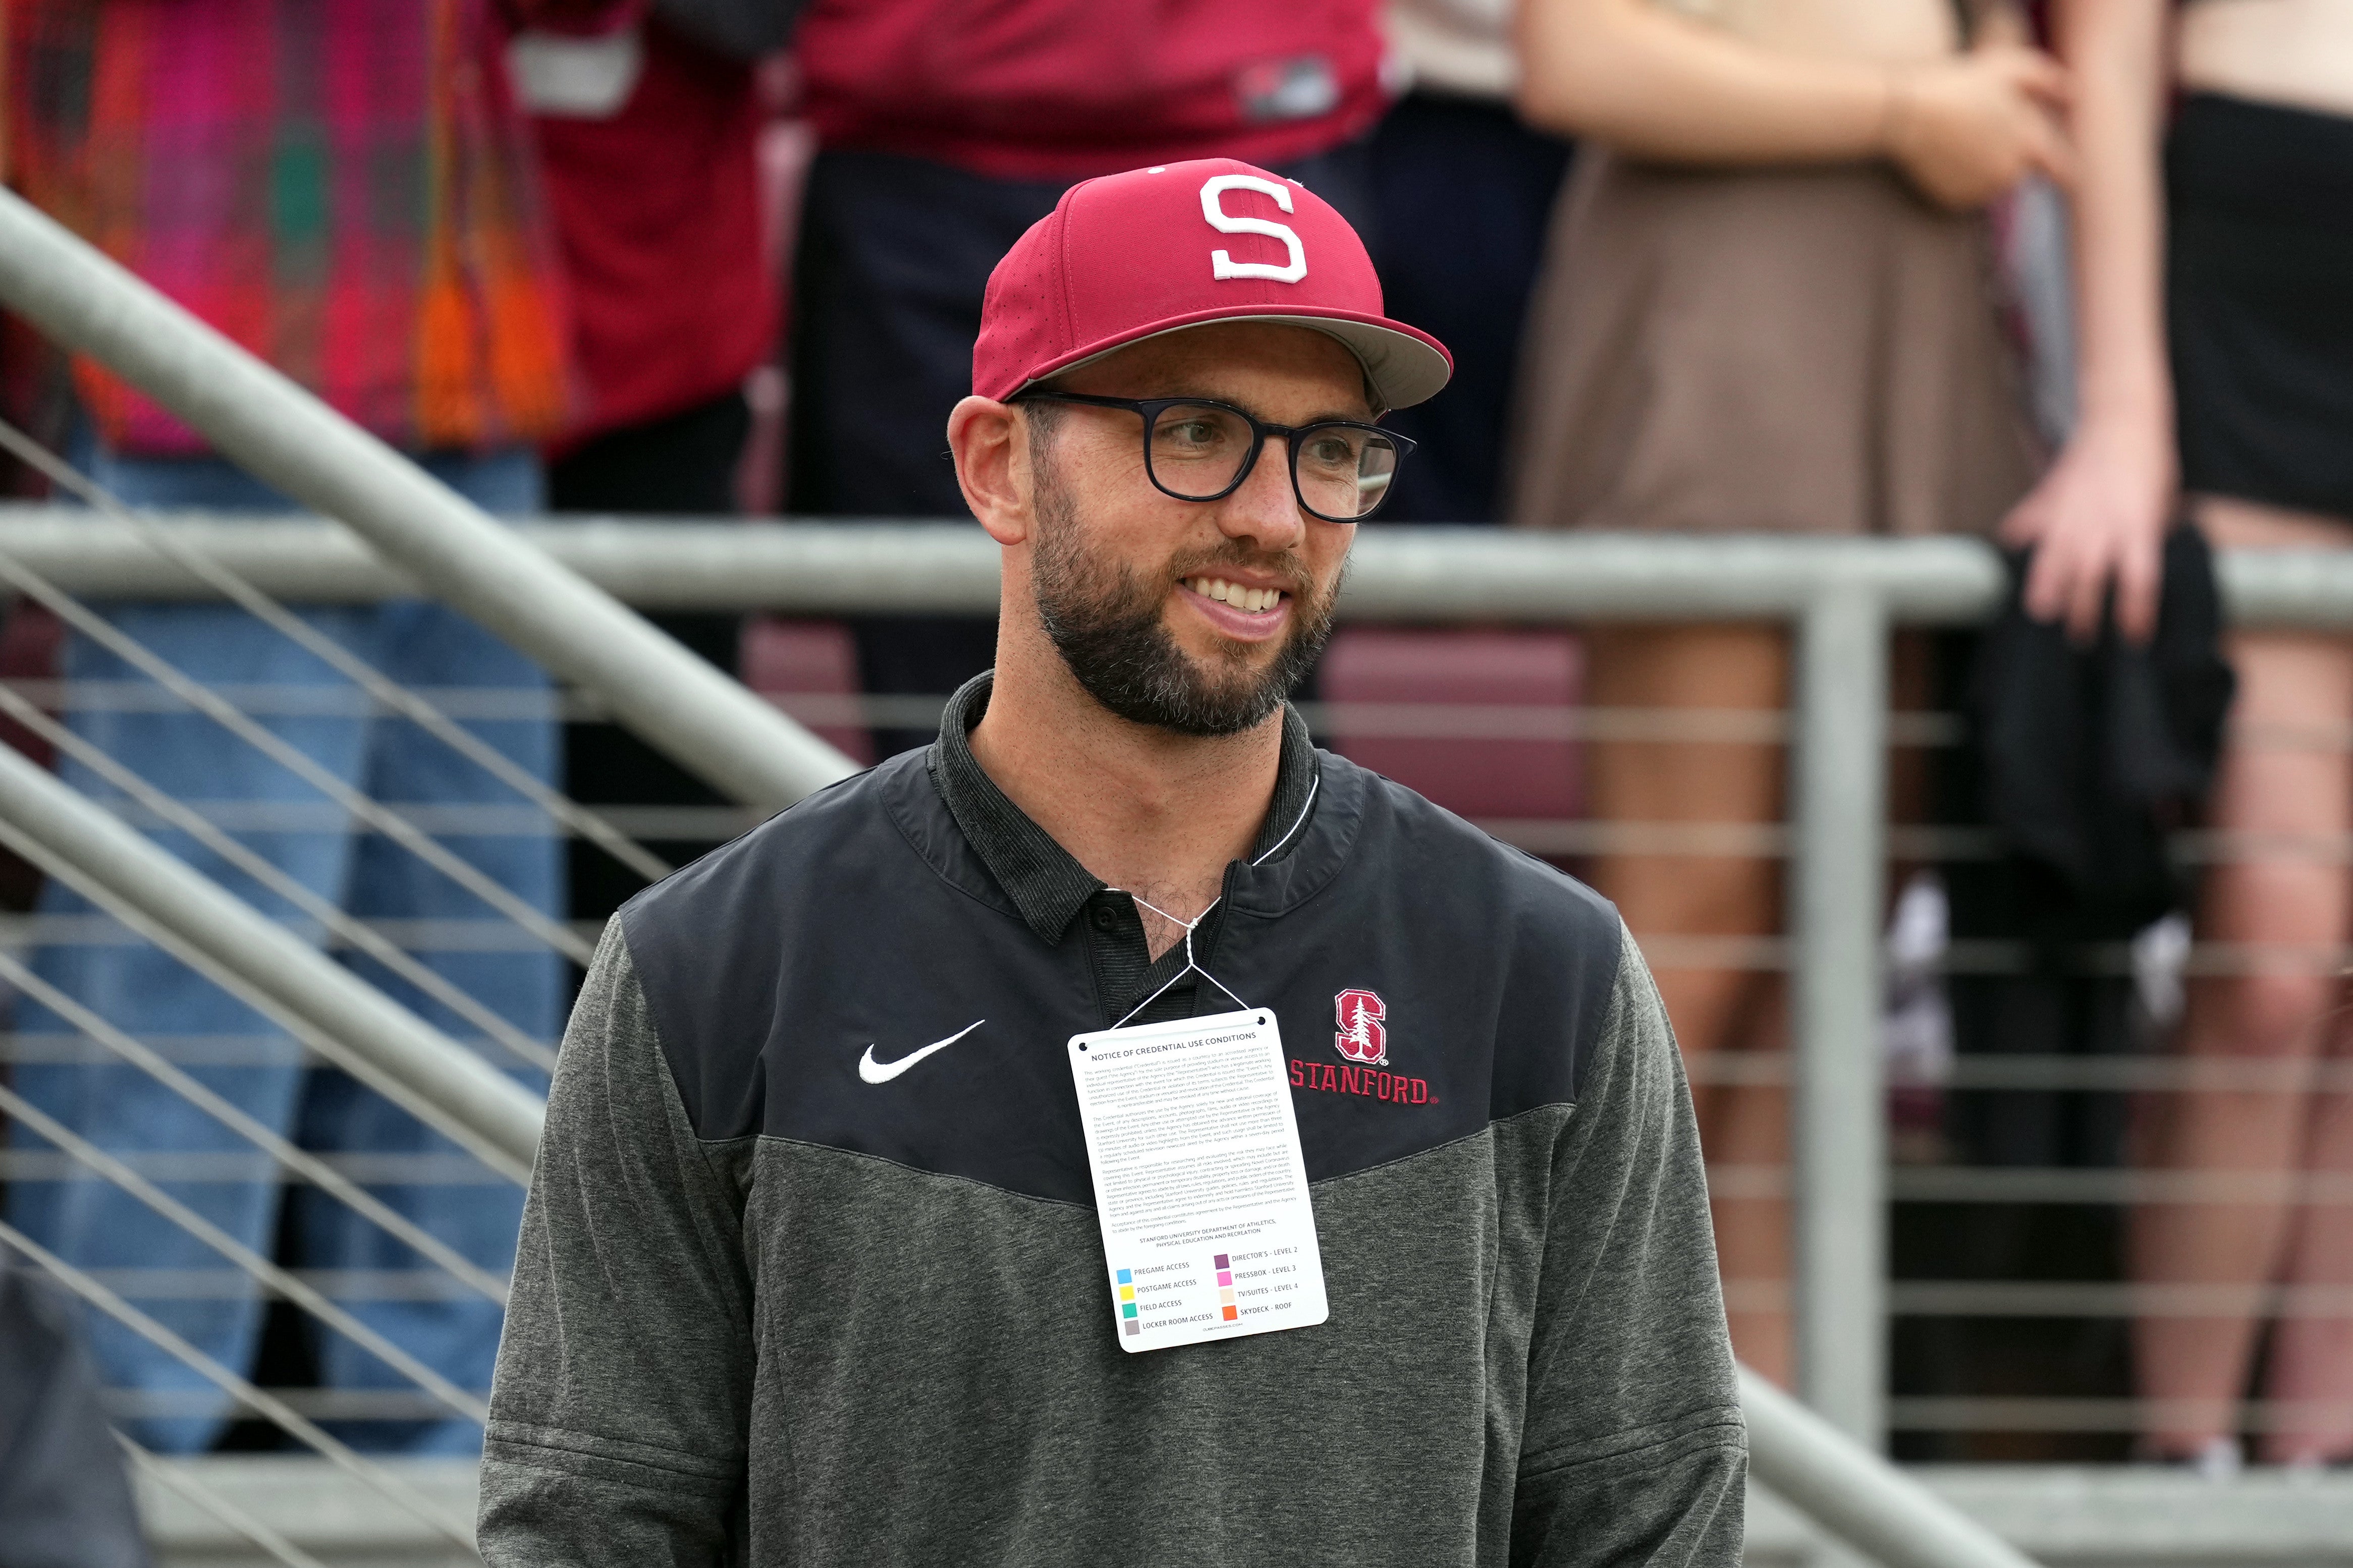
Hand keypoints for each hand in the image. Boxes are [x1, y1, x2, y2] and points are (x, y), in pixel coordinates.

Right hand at [1882, 45, 2072, 210]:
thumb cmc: (1961, 85)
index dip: (2066, 173)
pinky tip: (1943, 158)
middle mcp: (2010, 174)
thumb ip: (2050, 82)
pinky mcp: (1954, 202)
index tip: (2069, 179)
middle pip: (2017, 173)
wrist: (1908, 113)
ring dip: (1982, 170)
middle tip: (1979, 135)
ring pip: (1991, 184)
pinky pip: (1965, 194)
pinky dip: (1958, 180)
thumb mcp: (2011, 69)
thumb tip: (2074, 97)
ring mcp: (1981, 191)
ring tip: (1957, 142)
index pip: (2062, 171)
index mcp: (2030, 144)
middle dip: (2006, 159)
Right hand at [1999, 415, 2176, 641]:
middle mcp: (2102, 524)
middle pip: (2089, 578)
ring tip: (2039, 611)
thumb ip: (2144, 540)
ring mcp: (2070, 511)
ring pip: (2053, 559)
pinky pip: (2026, 525)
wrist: (2123, 420)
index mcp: (2138, 527)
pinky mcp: (2048, 498)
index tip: (2134, 637)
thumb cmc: (2150, 465)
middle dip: (2083, 612)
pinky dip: (2016, 542)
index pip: (2139, 581)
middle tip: (2081, 636)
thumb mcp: (2160, 507)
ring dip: (2046, 588)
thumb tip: (2131, 575)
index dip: (2136, 613)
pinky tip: (2008, 558)